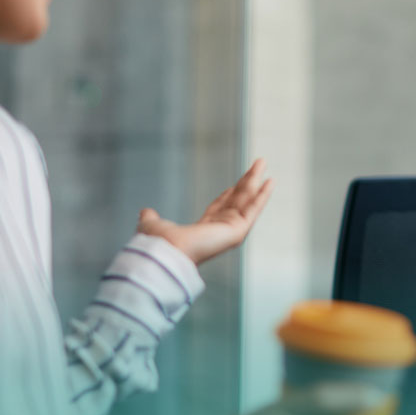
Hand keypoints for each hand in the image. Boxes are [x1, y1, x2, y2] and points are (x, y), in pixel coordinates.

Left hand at [137, 158, 272, 265]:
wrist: (168, 252)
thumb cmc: (159, 244)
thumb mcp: (153, 225)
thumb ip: (151, 218)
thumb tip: (145, 213)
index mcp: (202, 230)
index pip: (219, 208)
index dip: (228, 195)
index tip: (235, 184)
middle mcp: (219, 230)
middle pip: (237, 200)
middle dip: (247, 182)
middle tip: (256, 165)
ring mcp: (231, 231)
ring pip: (247, 200)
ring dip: (256, 181)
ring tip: (262, 162)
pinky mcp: (238, 230)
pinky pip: (254, 209)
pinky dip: (263, 195)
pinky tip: (270, 181)